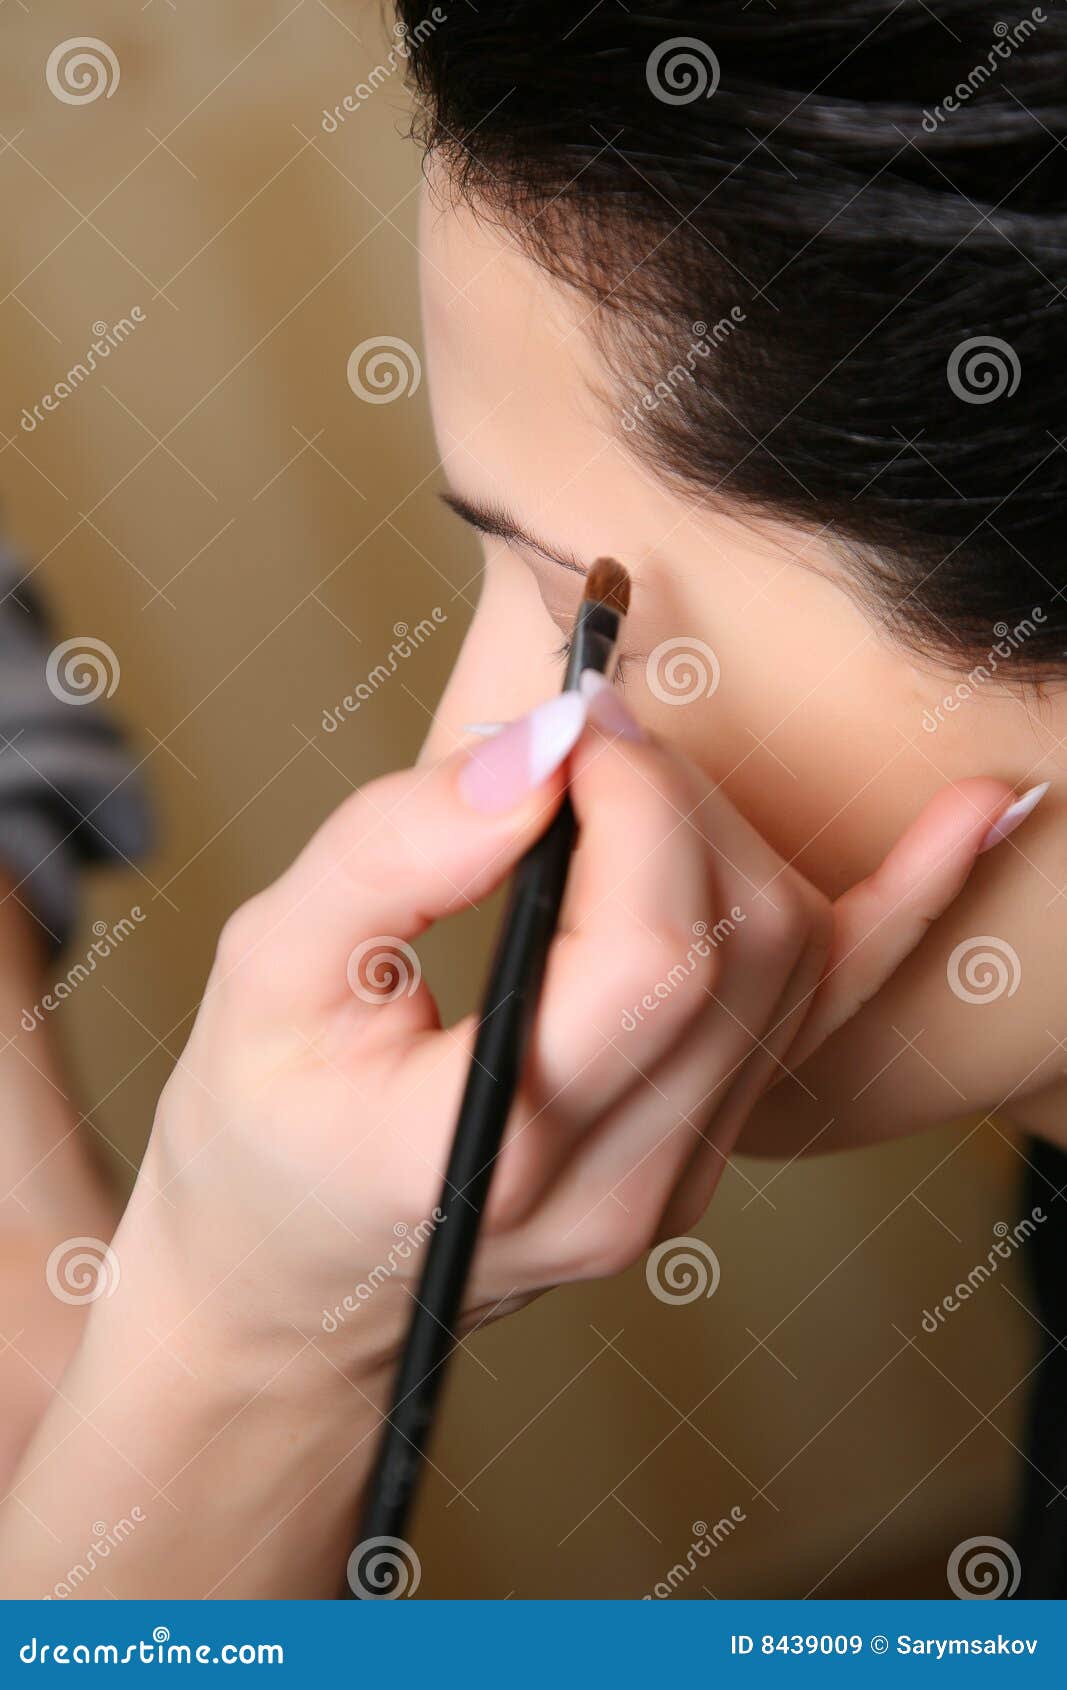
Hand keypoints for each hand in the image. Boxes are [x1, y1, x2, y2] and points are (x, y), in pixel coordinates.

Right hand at [134, 686, 1015, 1370]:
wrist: (299, 1286)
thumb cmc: (264, 1134)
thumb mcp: (271, 974)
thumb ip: (392, 854)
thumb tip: (541, 749)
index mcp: (491, 1153)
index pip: (651, 950)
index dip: (635, 797)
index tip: (571, 712)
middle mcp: (616, 1186)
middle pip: (738, 941)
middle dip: (676, 793)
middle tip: (584, 729)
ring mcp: (678, 1182)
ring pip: (793, 961)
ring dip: (727, 830)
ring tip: (626, 780)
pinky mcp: (705, 1151)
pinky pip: (827, 1018)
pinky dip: (904, 904)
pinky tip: (977, 813)